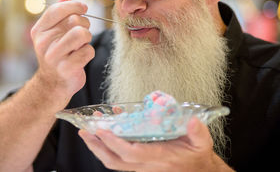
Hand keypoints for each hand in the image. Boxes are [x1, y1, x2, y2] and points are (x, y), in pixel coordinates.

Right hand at [30, 0, 94, 99]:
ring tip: (81, 44)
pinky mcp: (66, 69)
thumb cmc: (57, 54)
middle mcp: (43, 43)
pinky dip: (89, 53)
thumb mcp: (53, 33)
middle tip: (80, 35)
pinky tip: (81, 58)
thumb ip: (58, 13)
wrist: (53, 84)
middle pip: (74, 20)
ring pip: (82, 34)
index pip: (57, 10)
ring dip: (87, 38)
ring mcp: (53, 56)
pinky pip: (88, 51)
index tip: (83, 8)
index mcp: (39, 31)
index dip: (74, 6)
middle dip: (84, 25)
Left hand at [79, 117, 232, 171]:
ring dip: (98, 147)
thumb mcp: (202, 143)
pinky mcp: (139, 163)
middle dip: (97, 147)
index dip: (115, 143)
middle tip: (85, 131)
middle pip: (115, 161)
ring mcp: (141, 166)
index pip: (132, 153)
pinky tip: (104, 132)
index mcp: (159, 157)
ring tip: (87, 132)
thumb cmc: (197, 155)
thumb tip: (193, 121)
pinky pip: (119, 158)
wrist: (198, 170)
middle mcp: (146, 164)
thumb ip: (198, 132)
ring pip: (114, 162)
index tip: (102, 130)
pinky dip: (107, 147)